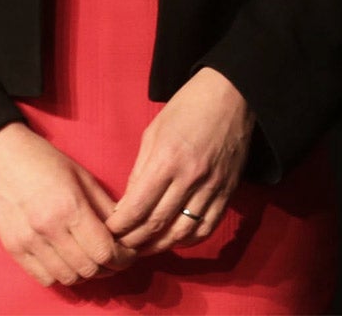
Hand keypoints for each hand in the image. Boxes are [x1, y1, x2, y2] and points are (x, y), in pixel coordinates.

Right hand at [0, 122, 131, 286]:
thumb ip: (105, 206)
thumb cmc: (44, 161)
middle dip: (108, 268)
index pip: (104, 250)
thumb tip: (125, 229)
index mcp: (71, 206)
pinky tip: (68, 262)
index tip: (128, 254)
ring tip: (92, 261)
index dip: (122, 258)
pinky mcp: (13, 249)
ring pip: (67, 278)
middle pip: (89, 269)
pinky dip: (61, 276)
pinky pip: (44, 278)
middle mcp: (49, 229)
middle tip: (114, 259)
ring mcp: (28, 242)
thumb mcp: (82, 176)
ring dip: (85, 274)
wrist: (0, 157)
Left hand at [106, 67, 254, 255]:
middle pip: (157, 224)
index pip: (137, 207)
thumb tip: (127, 206)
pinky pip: (208, 226)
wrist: (232, 93)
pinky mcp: (228, 190)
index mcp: (167, 159)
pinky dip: (189, 240)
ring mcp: (212, 186)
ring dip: (159, 246)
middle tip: (121, 245)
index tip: (109, 231)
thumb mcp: (153, 132)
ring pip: (182, 232)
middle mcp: (190, 177)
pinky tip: (175, 239)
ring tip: (144, 247)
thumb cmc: (188, 107)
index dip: (119, 226)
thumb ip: (140, 171)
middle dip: (134, 240)